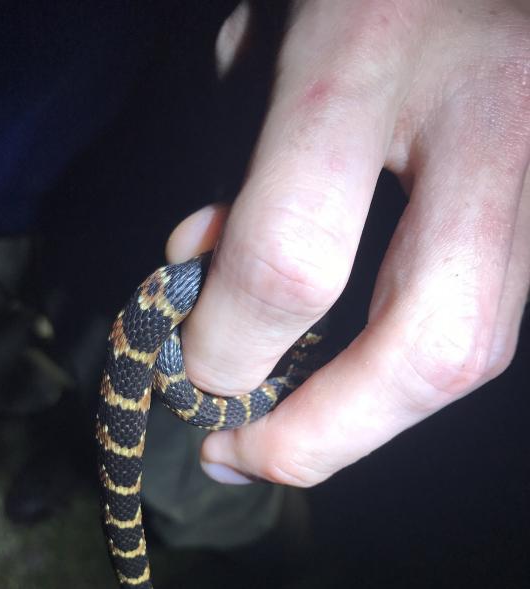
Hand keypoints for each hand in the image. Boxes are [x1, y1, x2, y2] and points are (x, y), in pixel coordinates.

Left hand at [167, 0, 529, 486]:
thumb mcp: (264, 39)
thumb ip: (234, 168)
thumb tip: (199, 279)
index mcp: (373, 51)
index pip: (295, 253)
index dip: (229, 345)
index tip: (190, 373)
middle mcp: (488, 121)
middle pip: (435, 345)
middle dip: (325, 435)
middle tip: (240, 457)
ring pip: (473, 351)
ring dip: (365, 421)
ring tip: (281, 436)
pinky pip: (480, 324)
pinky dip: (400, 378)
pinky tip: (340, 385)